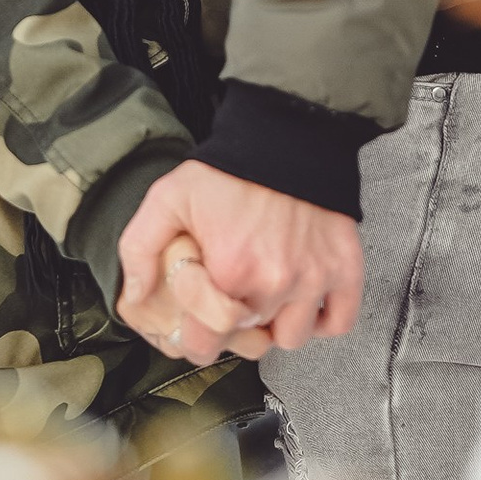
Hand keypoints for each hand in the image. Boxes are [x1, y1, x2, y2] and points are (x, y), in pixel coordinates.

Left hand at [118, 161, 362, 355]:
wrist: (287, 135)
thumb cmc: (229, 169)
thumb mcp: (168, 197)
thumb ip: (140, 248)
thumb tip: (136, 295)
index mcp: (229, 272)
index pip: (205, 344)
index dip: (194, 338)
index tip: (195, 325)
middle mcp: (274, 283)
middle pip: (248, 342)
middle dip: (234, 329)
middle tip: (228, 301)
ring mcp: (313, 279)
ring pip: (291, 339)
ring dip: (276, 325)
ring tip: (264, 297)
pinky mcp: (344, 270)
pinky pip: (338, 322)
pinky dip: (321, 320)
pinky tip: (301, 301)